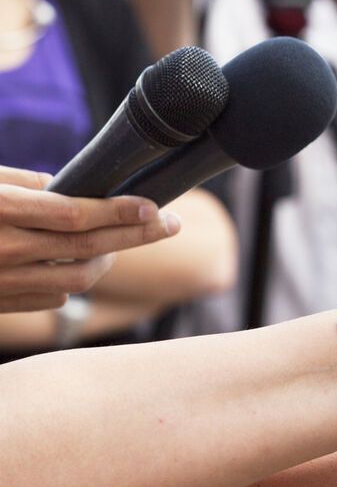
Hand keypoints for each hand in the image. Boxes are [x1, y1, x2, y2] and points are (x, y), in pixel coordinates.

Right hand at [0, 168, 179, 312]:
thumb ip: (25, 183)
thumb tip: (71, 189)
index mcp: (1, 209)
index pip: (74, 215)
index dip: (118, 212)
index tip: (152, 207)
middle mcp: (5, 249)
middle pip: (87, 247)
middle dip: (136, 235)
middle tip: (170, 225)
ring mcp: (4, 281)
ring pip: (79, 279)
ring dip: (108, 261)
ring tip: (120, 244)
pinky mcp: (1, 303)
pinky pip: (55, 297)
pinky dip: (75, 281)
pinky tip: (78, 264)